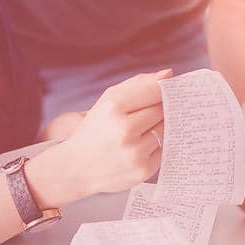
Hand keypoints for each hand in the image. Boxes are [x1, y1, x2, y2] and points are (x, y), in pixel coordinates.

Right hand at [44, 69, 170, 198]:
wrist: (76, 168)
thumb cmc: (96, 129)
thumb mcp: (108, 100)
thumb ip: (139, 84)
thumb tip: (169, 74)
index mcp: (114, 106)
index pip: (155, 90)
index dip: (164, 88)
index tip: (169, 88)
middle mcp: (125, 129)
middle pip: (162, 110)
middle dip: (161, 108)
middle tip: (149, 112)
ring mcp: (135, 152)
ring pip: (165, 129)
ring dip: (160, 127)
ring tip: (142, 130)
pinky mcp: (143, 170)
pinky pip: (164, 149)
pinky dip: (157, 146)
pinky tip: (140, 146)